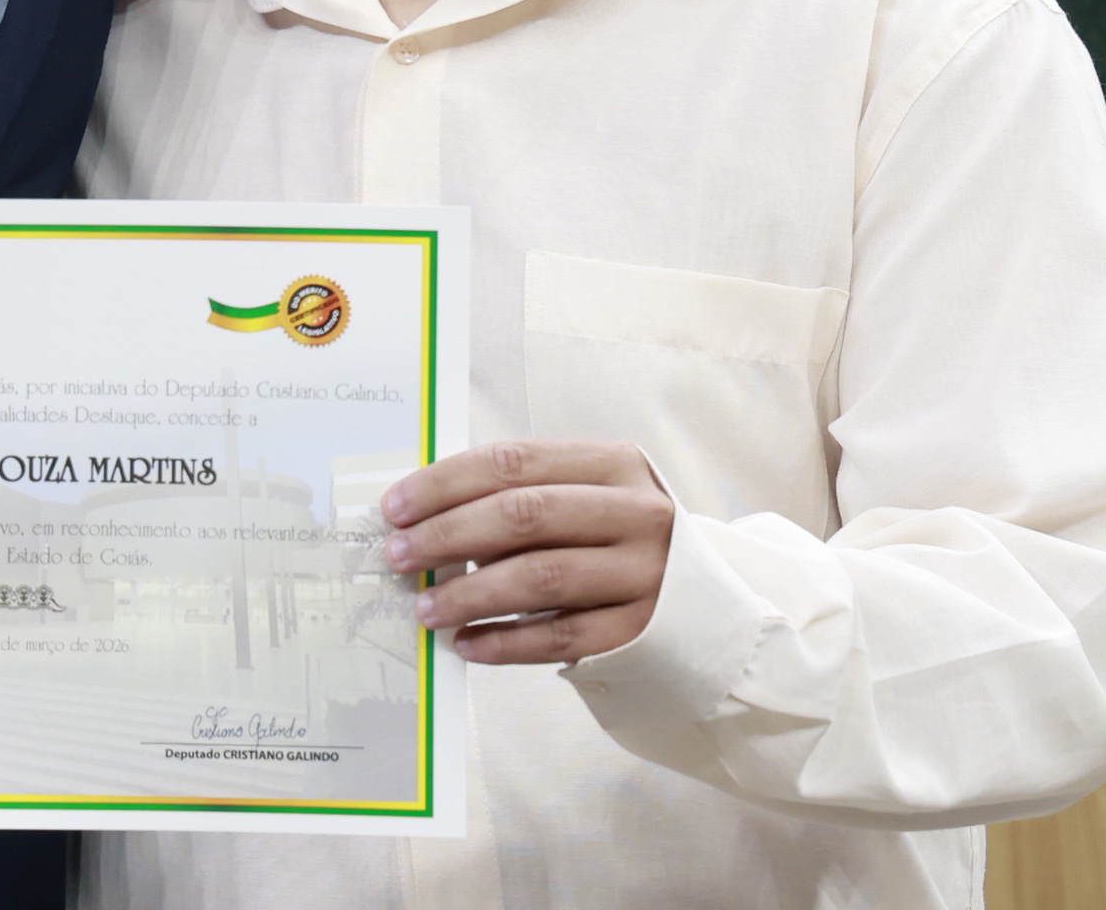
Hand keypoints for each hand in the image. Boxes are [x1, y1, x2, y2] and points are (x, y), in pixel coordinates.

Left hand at [380, 439, 673, 665]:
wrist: (709, 599)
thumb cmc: (618, 538)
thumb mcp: (587, 496)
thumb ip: (522, 496)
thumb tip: (424, 517)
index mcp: (613, 464)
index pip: (513, 462)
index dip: (445, 483)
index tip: (396, 507)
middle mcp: (635, 513)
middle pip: (523, 516)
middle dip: (447, 535)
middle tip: (398, 557)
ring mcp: (645, 574)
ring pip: (540, 578)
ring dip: (470, 594)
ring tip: (424, 608)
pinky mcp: (642, 631)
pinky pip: (561, 638)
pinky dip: (505, 642)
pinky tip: (467, 643)